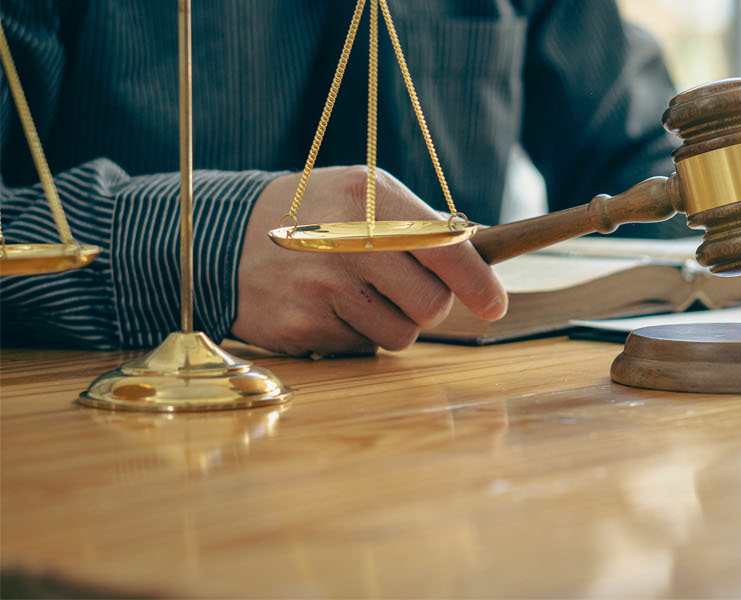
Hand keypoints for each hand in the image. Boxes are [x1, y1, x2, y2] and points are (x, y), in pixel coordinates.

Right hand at [235, 167, 506, 354]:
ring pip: (400, 335)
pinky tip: (326, 306)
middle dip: (429, 304)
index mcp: (372, 200)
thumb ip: (424, 221)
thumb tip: (487, 249)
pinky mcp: (302, 327)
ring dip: (391, 322)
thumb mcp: (367, 193)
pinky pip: (361, 348)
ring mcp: (321, 289)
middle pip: (432, 304)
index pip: (446, 250)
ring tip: (356, 292)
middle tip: (403, 288)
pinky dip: (354, 334)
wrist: (220, 237)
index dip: (479, 283)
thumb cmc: (315, 214)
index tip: (495, 305)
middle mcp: (347, 244)